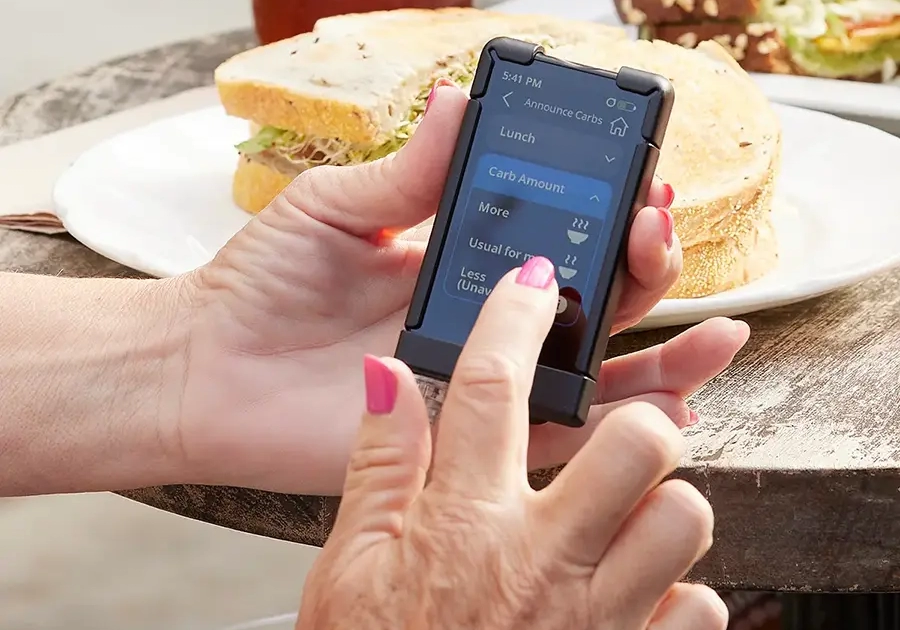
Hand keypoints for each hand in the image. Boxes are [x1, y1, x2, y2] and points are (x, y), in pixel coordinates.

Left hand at [168, 81, 748, 493]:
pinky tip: (674, 406)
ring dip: (664, 351)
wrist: (205, 370)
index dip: (603, 216)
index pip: (555, 239)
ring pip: (594, 373)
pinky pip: (557, 438)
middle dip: (642, 267)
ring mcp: (482, 386)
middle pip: (590, 303)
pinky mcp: (468, 444)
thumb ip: (409, 172)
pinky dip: (620, 425)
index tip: (637, 184)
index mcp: (459, 268)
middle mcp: (484, 328)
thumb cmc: (258, 288)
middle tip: (655, 232)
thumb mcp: (336, 209)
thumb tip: (459, 103)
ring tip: (717, 327)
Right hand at [297, 258, 727, 629]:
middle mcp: (541, 559)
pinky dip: (678, 592)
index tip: (538, 286)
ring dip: (664, 506)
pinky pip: (698, 605)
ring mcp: (596, 616)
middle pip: (639, 440)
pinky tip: (634, 596)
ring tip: (624, 518)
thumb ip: (378, 465)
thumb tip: (383, 379)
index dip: (518, 319)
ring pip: (685, 515)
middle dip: (637, 420)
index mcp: (463, 523)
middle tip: (613, 435)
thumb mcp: (348, 567)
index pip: (495, 387)